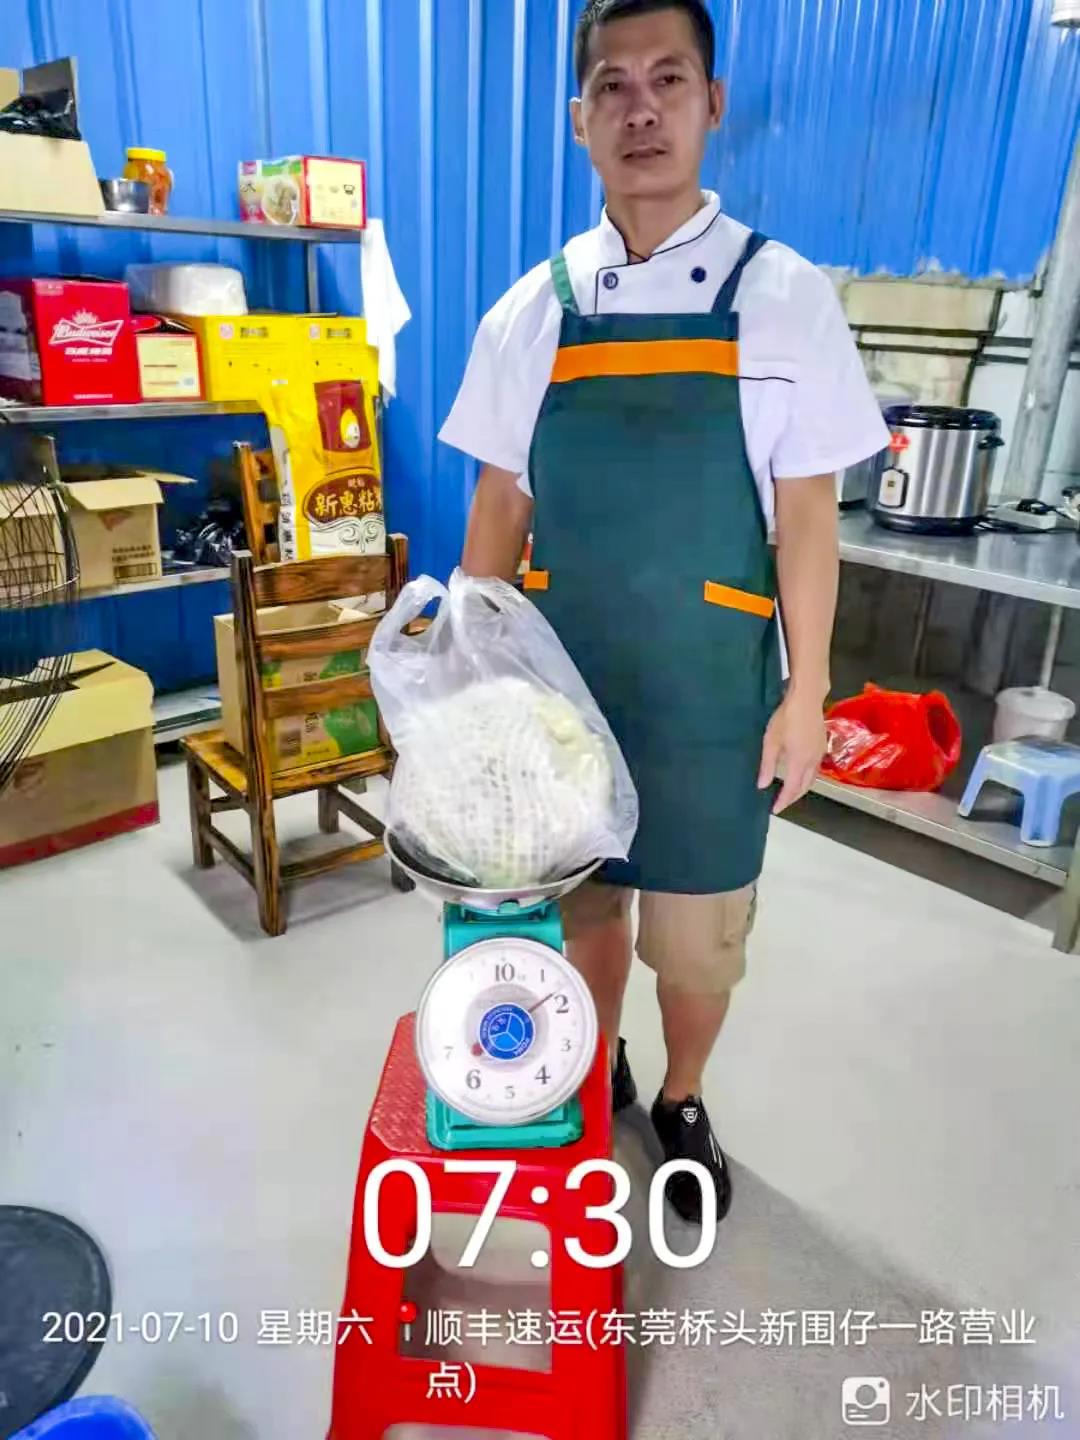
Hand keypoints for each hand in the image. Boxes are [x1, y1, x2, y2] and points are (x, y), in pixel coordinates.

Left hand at [757, 689, 827, 814]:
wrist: (807, 698)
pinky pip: (816, 769)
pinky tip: (800, 774)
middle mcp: (812, 762)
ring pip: (812, 779)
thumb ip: (767, 765)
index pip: (791, 789)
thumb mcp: (771, 741)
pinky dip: (807, 777)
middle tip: (781, 803)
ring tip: (789, 792)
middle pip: (804, 787)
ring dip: (801, 788)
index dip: (783, 801)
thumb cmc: (786, 717)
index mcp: (799, 762)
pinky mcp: (822, 746)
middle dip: (793, 798)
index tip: (775, 810)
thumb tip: (762, 785)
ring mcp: (820, 753)